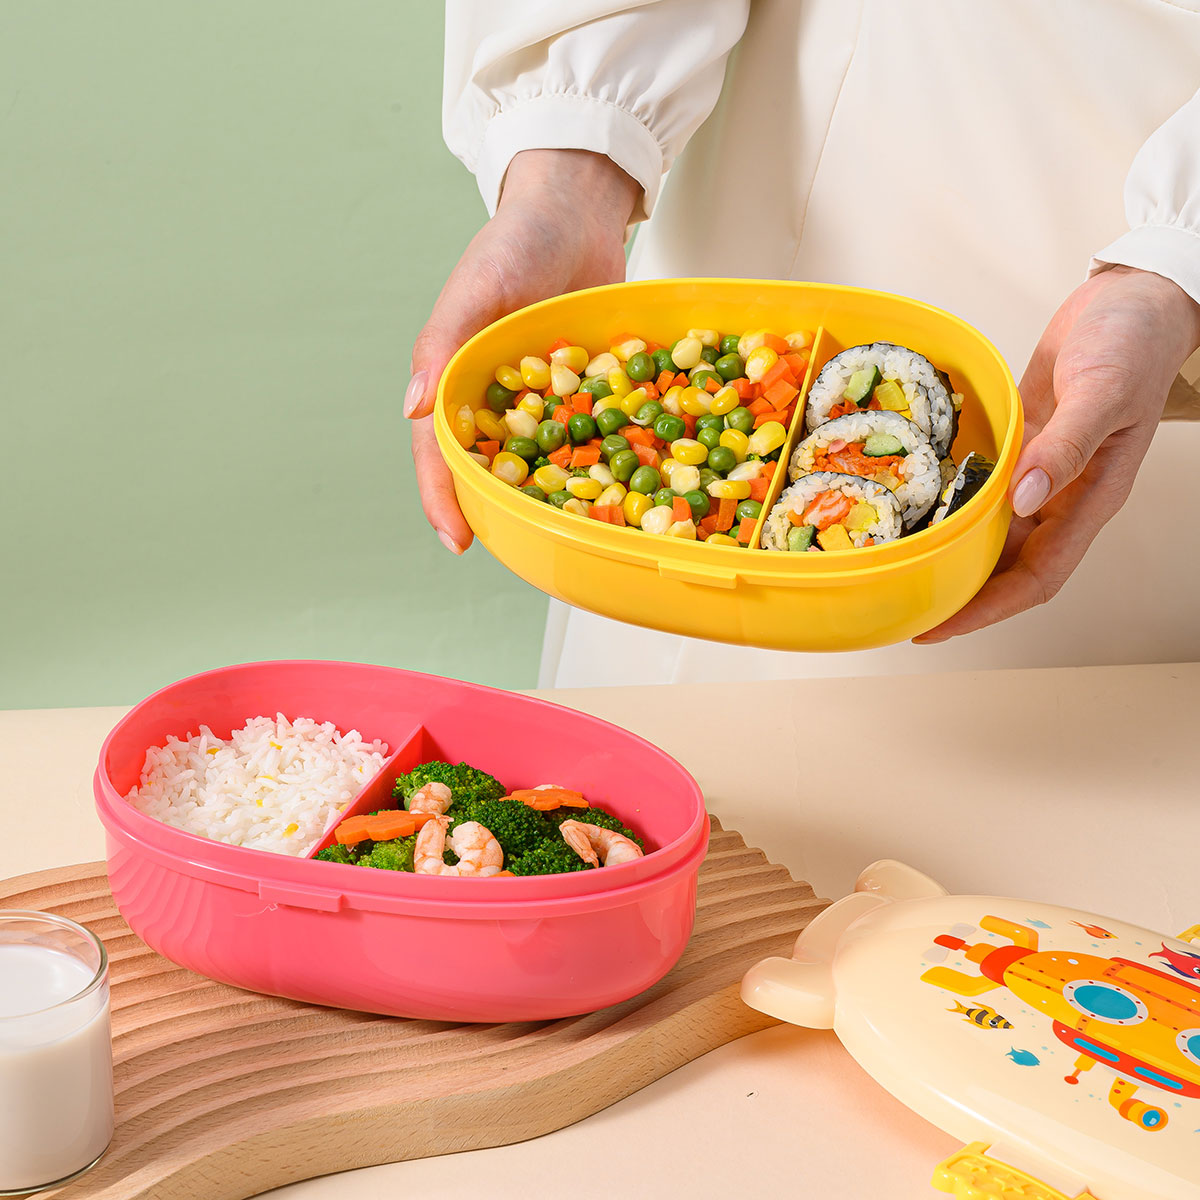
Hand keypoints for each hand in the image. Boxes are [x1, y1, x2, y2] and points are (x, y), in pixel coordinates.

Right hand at [405, 150, 639, 553]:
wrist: (578, 210)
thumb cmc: (515, 241)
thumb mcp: (476, 288)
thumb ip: (443, 344)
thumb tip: (411, 407)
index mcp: (456, 380)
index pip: (439, 450)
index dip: (444, 496)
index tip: (458, 540)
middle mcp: (497, 399)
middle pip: (489, 466)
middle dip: (497, 509)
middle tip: (515, 550)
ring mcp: (544, 398)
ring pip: (541, 459)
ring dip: (551, 495)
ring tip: (567, 535)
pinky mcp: (587, 390)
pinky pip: (591, 433)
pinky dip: (603, 461)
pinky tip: (625, 490)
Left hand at [916, 264, 1199, 642]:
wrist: (1133, 300)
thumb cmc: (1133, 344)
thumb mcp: (1101, 394)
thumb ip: (1065, 447)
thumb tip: (1024, 499)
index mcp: (1088, 500)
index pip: (1036, 577)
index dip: (988, 608)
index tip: (940, 627)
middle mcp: (1058, 497)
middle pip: (1004, 566)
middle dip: (958, 592)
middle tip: (900, 603)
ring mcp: (1035, 473)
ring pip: (987, 530)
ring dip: (949, 550)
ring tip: (897, 566)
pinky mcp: (1016, 445)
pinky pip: (978, 486)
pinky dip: (948, 500)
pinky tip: (911, 507)